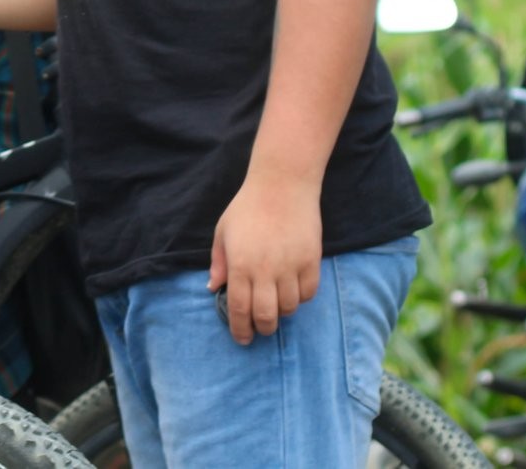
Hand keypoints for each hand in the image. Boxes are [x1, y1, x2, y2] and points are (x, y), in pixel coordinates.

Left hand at [207, 172, 320, 344]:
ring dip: (281, 312)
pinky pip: (308, 294)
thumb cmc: (247, 208)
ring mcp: (291, 267)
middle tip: (260, 329)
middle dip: (262, 329)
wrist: (282, 186)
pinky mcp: (311, 262)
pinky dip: (300, 299)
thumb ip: (219, 262)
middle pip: (266, 316)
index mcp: (240, 265)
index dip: (240, 329)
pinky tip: (292, 291)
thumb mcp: (223, 232)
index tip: (242, 338)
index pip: (239, 308)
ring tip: (275, 304)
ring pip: (289, 308)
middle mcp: (266, 270)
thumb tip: (214, 288)